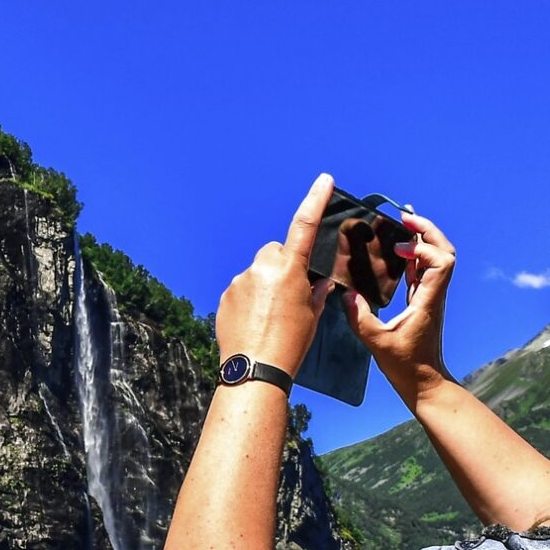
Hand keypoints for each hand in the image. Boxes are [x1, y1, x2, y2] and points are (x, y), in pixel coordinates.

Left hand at [215, 174, 337, 376]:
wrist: (254, 369)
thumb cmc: (289, 344)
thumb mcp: (311, 316)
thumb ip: (316, 292)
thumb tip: (319, 281)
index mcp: (289, 269)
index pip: (304, 225)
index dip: (315, 200)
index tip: (324, 180)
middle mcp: (262, 267)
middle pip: (275, 253)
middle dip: (283, 266)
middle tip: (290, 295)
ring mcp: (240, 280)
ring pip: (257, 272)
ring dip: (264, 285)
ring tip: (270, 317)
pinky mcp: (225, 294)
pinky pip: (242, 289)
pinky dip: (249, 300)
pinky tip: (255, 323)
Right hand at [342, 208, 453, 405]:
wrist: (424, 381)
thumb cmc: (405, 365)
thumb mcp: (377, 342)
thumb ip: (360, 317)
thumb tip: (346, 293)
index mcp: (429, 301)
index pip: (441, 262)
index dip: (422, 248)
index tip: (398, 249)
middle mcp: (434, 294)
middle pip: (445, 251)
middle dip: (428, 230)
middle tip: (405, 216)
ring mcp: (431, 296)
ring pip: (437, 257)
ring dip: (423, 238)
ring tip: (402, 222)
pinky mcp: (423, 300)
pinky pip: (423, 269)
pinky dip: (414, 254)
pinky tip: (398, 246)